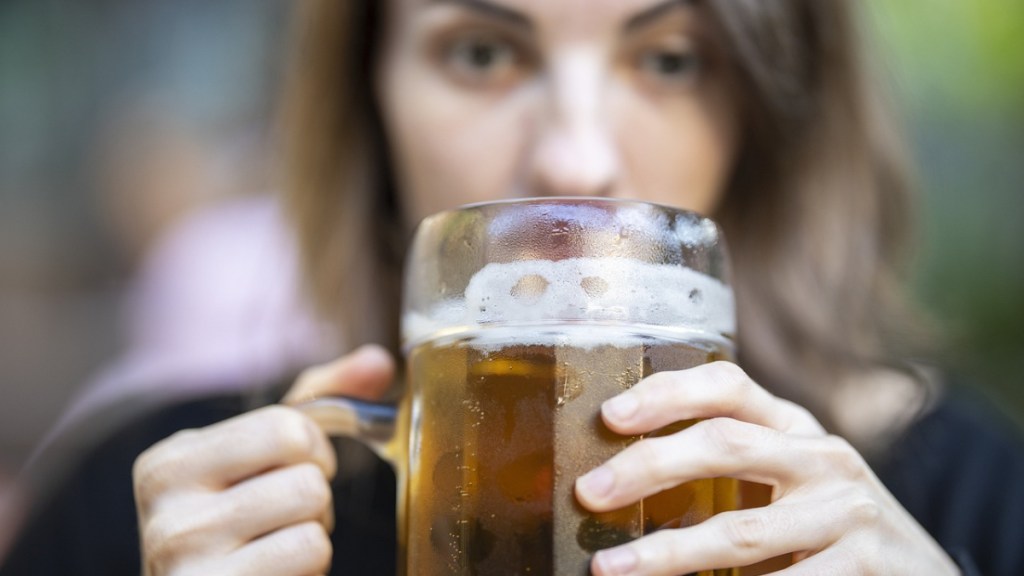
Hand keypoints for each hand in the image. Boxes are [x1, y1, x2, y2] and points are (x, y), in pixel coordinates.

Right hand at [132, 344, 394, 575]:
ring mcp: (184, 559)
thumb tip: (379, 360)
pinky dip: (311, 565)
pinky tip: (276, 573)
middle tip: (287, 517)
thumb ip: (319, 403)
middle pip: (305, 469)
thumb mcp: (263, 461)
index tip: (289, 473)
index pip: (284, 425)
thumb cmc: (244, 532)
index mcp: (168, 462)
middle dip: (316, 491)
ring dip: (317, 530)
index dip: (312, 450)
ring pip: (312, 509)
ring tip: (279, 548)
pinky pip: (309, 550)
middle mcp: (165, 509)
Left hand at [574, 361, 959, 575]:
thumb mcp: (790, 478)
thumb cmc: (828, 525)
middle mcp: (823, 457)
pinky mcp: (865, 568)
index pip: (728, 385)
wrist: (921, 575)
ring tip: (608, 568)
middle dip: (648, 466)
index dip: (667, 392)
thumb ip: (730, 463)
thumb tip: (620, 474)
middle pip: (724, 443)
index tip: (611, 416)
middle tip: (588, 491)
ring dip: (665, 553)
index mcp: (795, 427)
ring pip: (740, 531)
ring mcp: (847, 513)